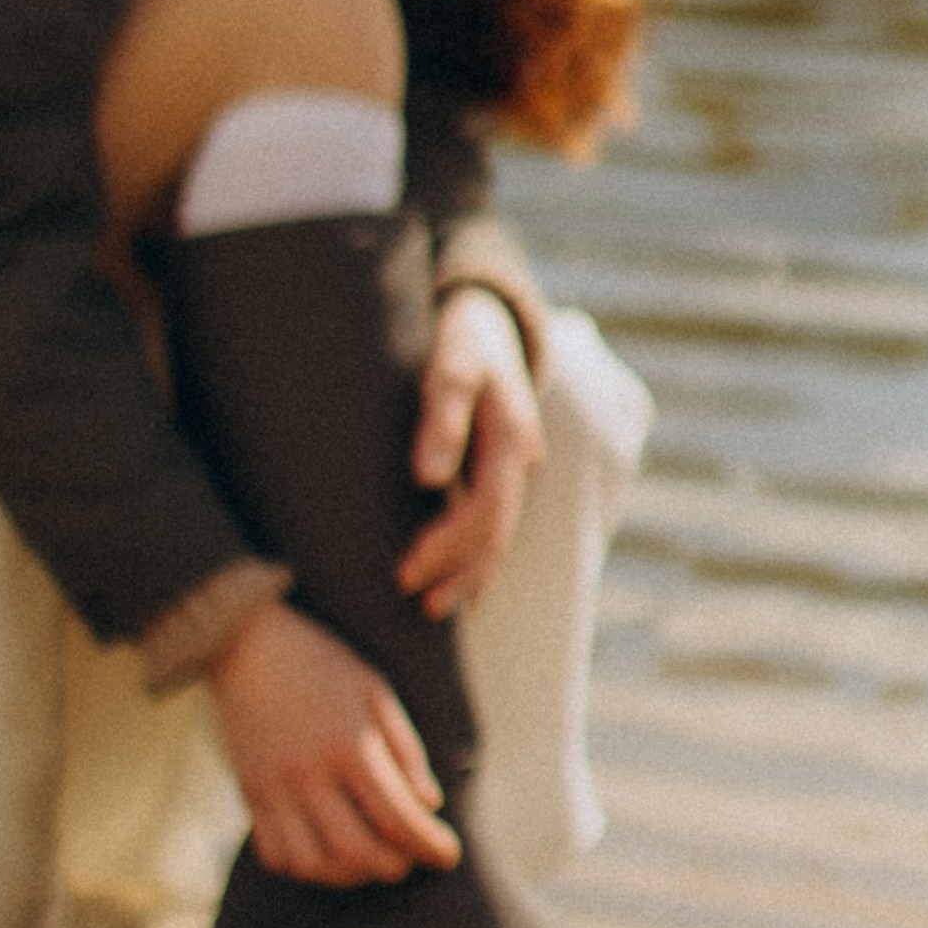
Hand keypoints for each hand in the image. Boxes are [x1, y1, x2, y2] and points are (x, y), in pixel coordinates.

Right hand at [206, 598, 459, 883]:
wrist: (243, 643)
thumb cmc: (321, 663)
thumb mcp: (375, 691)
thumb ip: (404, 750)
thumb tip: (429, 805)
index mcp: (348, 743)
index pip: (396, 816)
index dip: (429, 844)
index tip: (450, 855)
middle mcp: (308, 773)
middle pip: (356, 850)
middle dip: (394, 865)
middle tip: (413, 857)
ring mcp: (273, 788)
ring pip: (314, 863)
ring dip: (351, 875)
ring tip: (374, 859)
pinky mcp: (249, 794)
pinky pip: (277, 854)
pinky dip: (309, 867)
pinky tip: (330, 854)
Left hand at [396, 285, 542, 618]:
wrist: (488, 318)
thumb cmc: (461, 338)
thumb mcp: (450, 360)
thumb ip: (441, 412)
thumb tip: (428, 477)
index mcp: (511, 435)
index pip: (485, 507)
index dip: (449, 543)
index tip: (407, 568)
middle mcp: (520, 458)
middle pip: (496, 531)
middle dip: (458, 570)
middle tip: (413, 598)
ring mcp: (514, 467)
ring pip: (501, 535)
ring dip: (471, 576)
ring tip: (433, 608)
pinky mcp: (500, 471)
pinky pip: (496, 524)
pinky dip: (480, 559)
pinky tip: (461, 587)